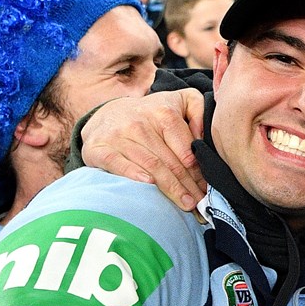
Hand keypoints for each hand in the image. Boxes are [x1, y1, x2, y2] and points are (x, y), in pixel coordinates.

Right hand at [80, 89, 206, 210]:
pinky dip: (133, 175)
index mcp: (163, 112)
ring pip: (150, 165)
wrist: (107, 115)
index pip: (185, 148)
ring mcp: (117, 136)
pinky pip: (118, 164)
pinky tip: (149, 186)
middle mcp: (140, 123)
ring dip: (169, 188)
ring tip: (185, 204)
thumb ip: (199, 109)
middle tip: (199, 203)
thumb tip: (203, 135)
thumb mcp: (179, 101)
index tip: (206, 187)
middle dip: (187, 185)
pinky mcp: (98, 149)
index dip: (198, 170)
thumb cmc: (151, 114)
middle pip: (169, 161)